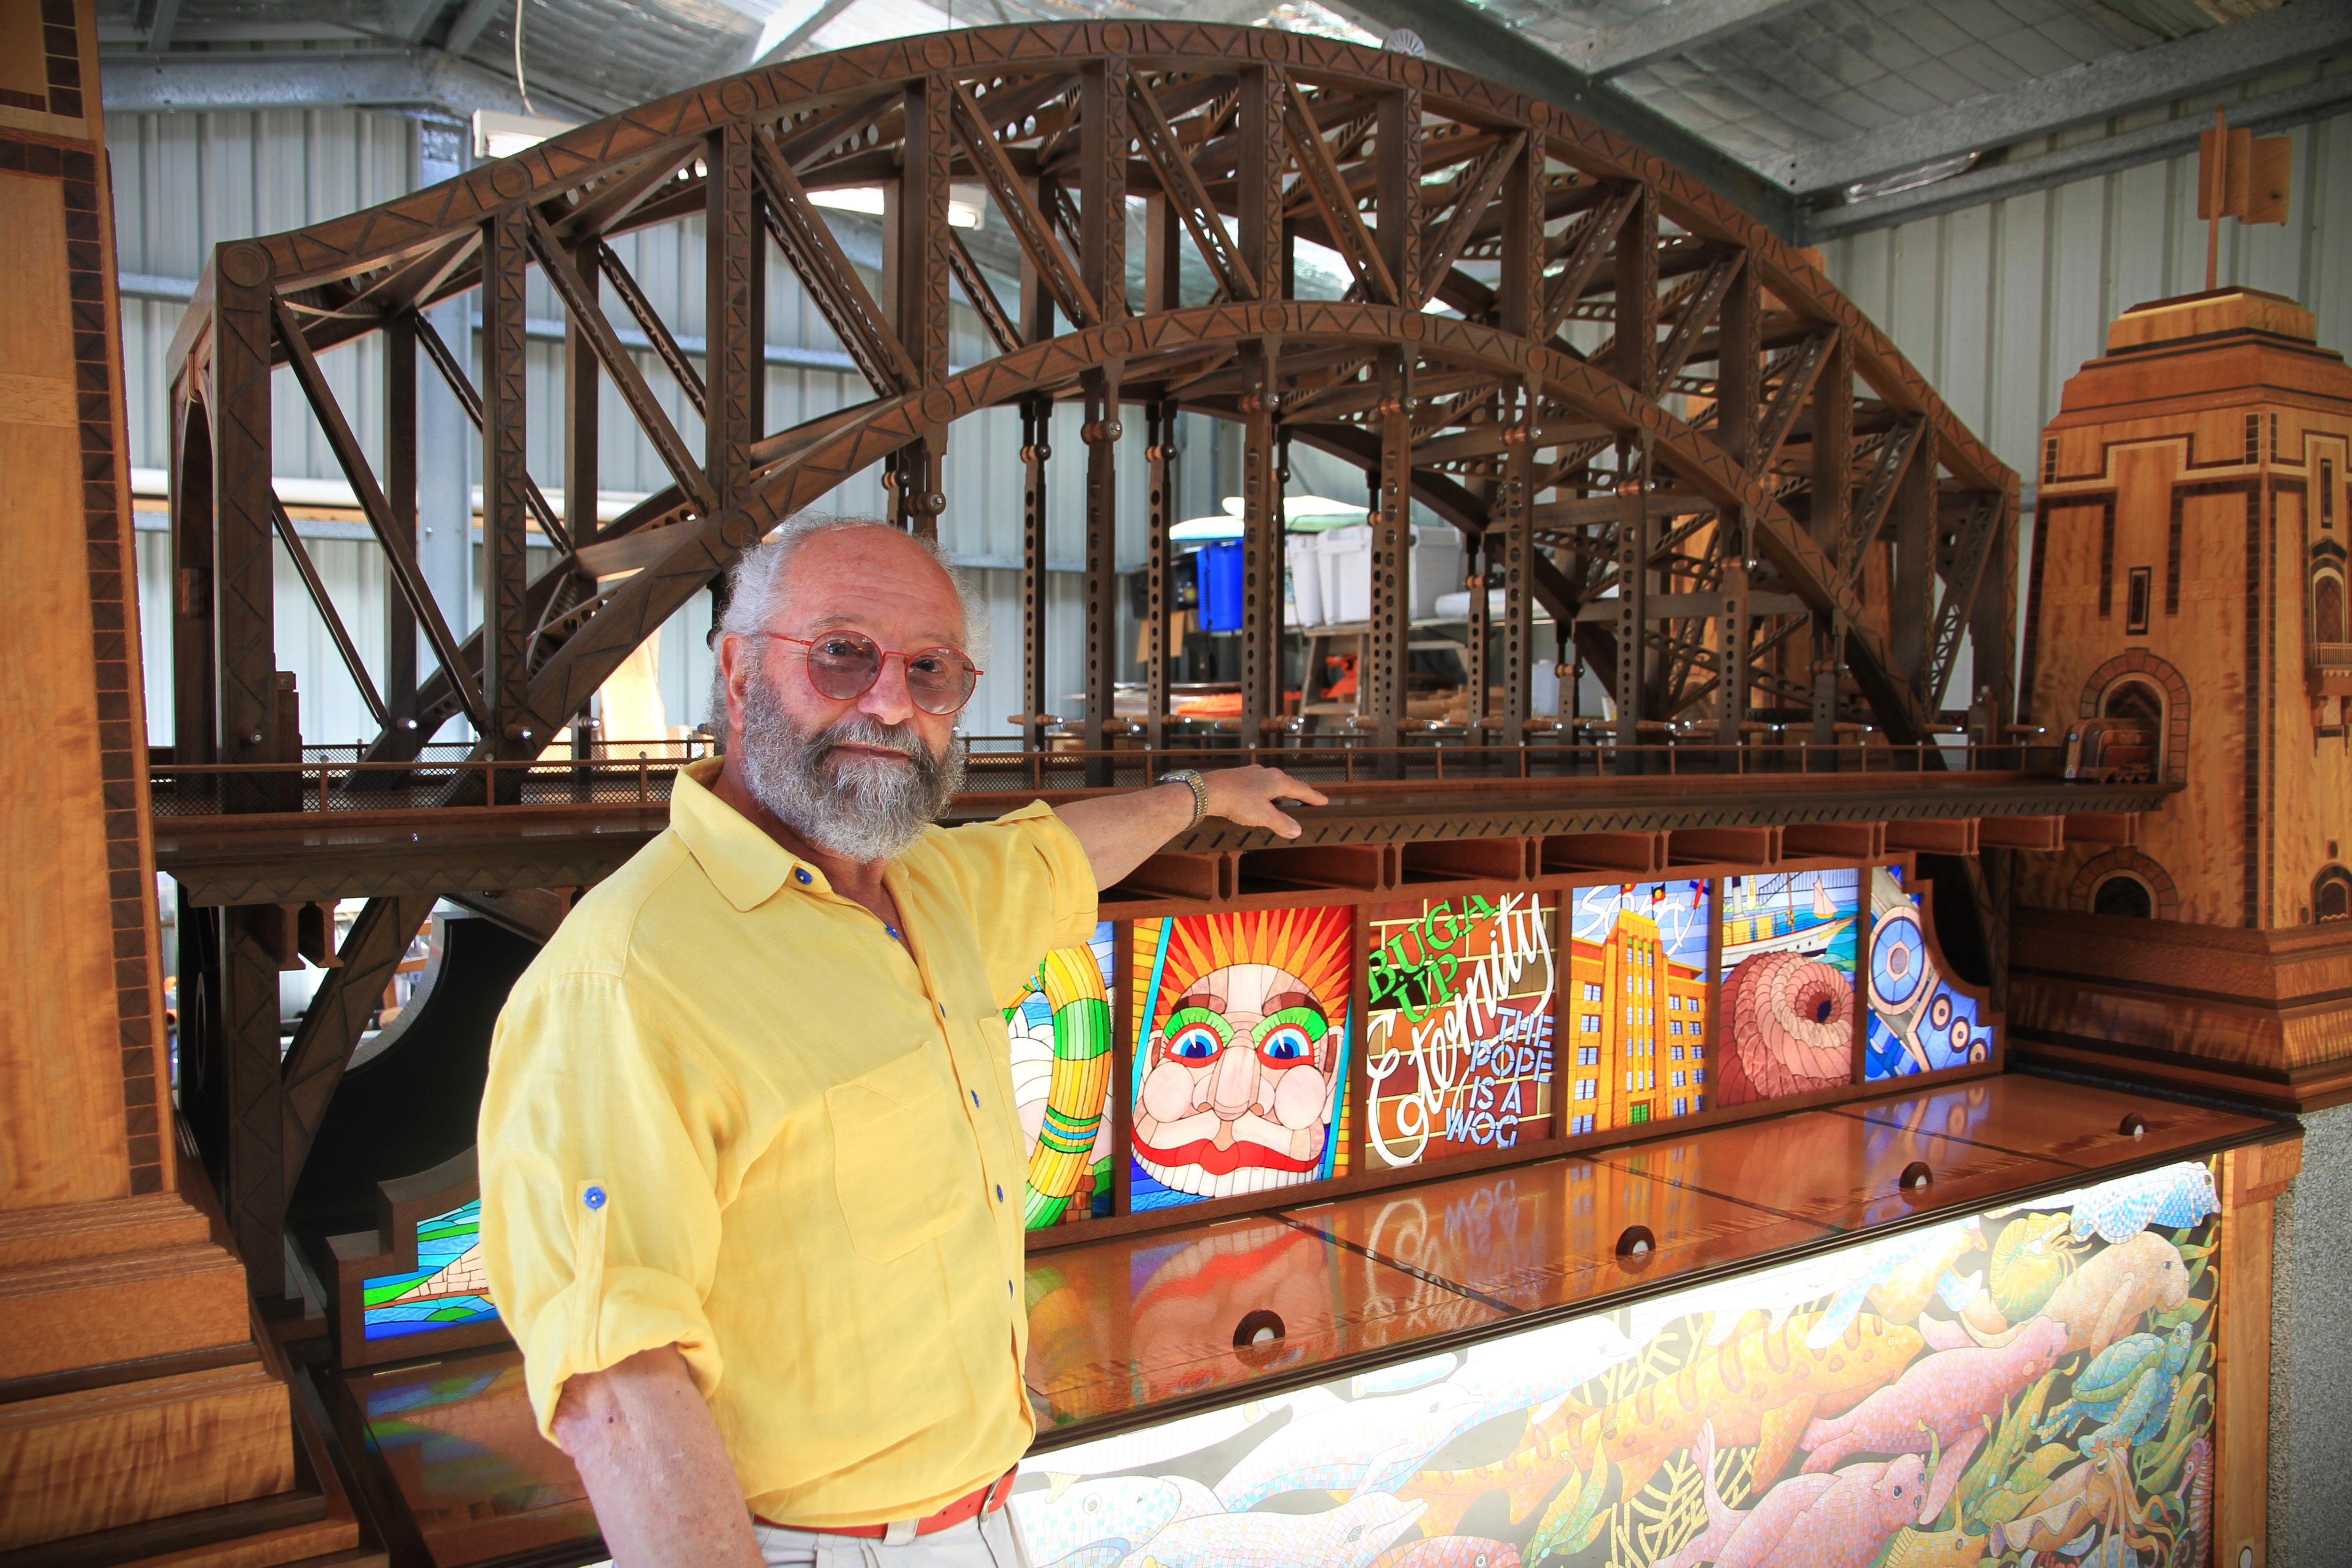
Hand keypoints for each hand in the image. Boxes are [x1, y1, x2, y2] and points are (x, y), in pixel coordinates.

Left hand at [1199, 765, 1329, 838]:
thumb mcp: (1263, 816)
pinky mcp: (1238, 778)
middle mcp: (1266, 773)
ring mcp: (1251, 774)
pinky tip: (1258, 801)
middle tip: (1305, 800)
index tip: (1324, 800)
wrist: (1208, 791)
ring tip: (1282, 803)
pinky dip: (1263, 794)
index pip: (1301, 789)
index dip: (1313, 797)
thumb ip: (1281, 823)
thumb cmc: (1237, 801)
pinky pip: (1257, 786)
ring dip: (1278, 793)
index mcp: (1277, 781)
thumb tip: (1296, 830)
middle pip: (1287, 784)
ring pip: (1270, 784)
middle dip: (1296, 793)